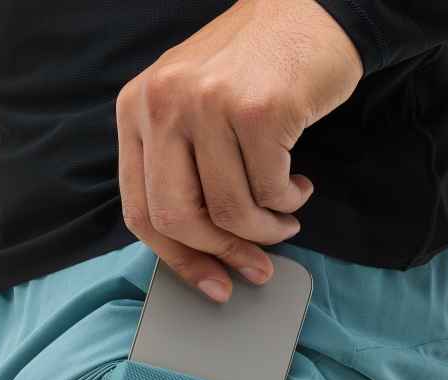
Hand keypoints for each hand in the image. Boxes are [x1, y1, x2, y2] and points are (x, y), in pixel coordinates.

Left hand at [115, 0, 362, 299]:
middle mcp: (162, 103)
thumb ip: (178, 168)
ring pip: (229, 211)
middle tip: (255, 265)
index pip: (140, 211)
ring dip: (266, 229)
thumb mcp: (192, 108)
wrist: (311, 10)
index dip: (176, 260)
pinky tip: (299, 185)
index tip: (211, 284)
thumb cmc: (254, 72)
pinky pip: (270, 190)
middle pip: (177, 219)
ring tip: (286, 217)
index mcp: (135, 109)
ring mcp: (208, 103)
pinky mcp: (257, 109)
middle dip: (222, 252)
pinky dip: (289, 201)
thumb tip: (196, 256)